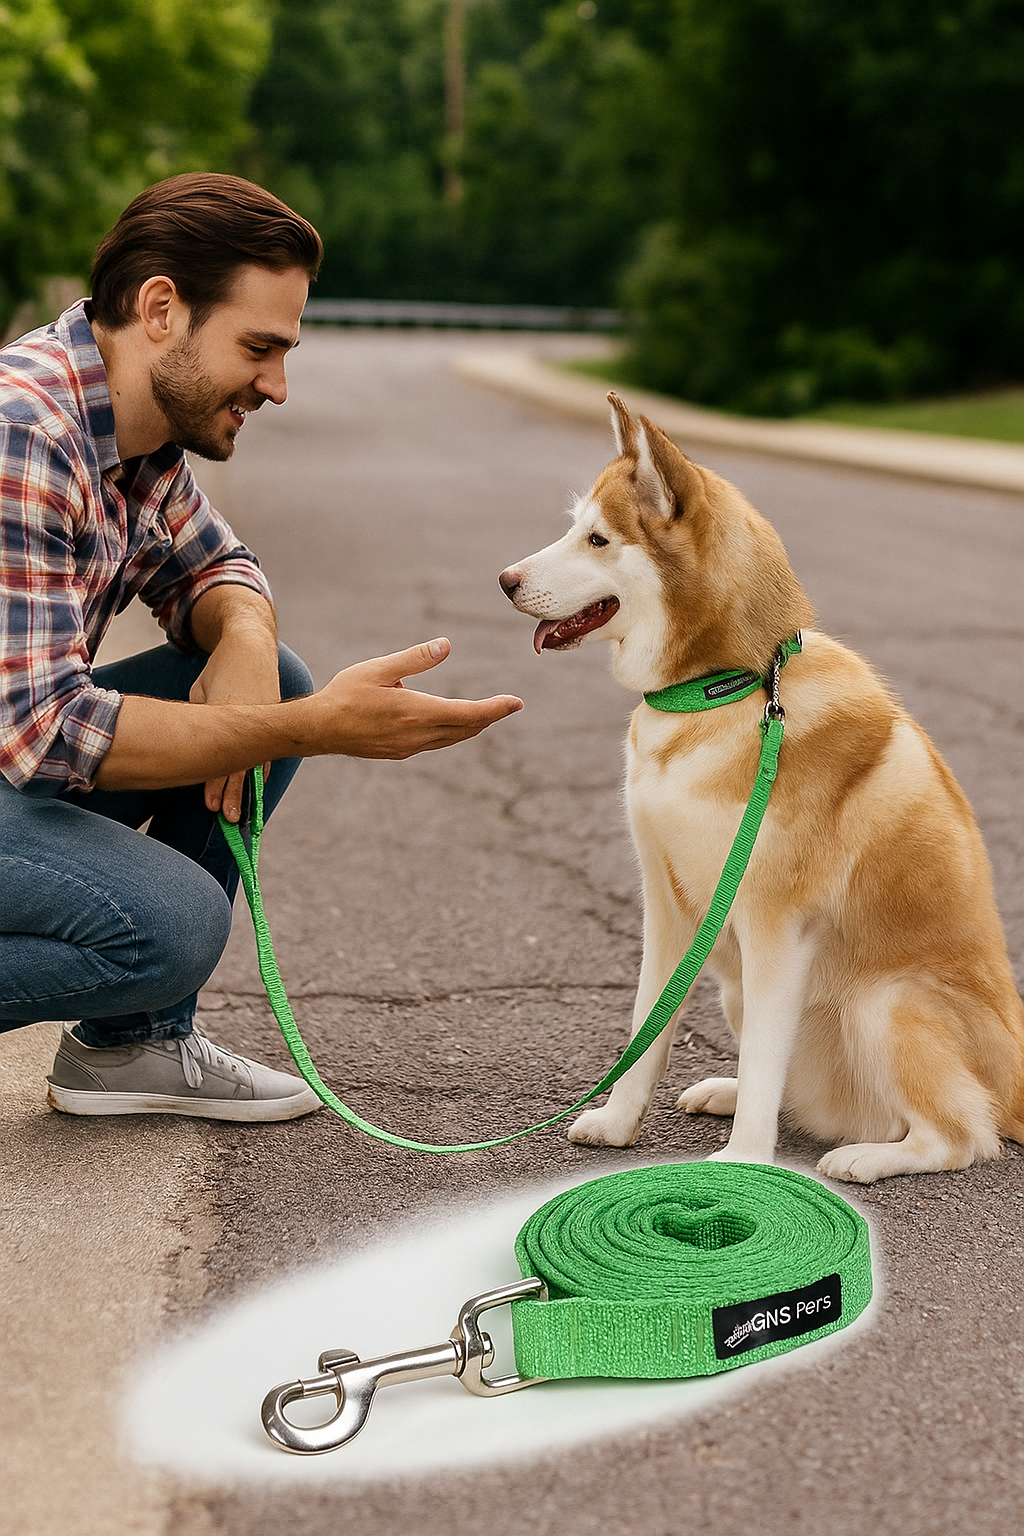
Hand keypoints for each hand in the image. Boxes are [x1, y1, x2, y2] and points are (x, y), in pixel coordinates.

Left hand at [190, 630, 278, 821]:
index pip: (221, 758)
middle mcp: (249, 722)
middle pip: (241, 766)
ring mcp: (264, 722)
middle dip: (234, 794)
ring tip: (243, 814)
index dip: (215, 784)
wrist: (251, 646)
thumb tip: (196, 748)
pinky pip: (265, 753)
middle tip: (230, 819)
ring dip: (248, 789)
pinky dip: (259, 773)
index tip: (211, 806)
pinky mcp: (273, 722)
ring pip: (256, 763)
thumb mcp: (202, 692)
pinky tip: (255, 792)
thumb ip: (202, 721)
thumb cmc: (219, 670)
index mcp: (227, 714)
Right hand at [312, 637, 522, 758]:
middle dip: (489, 717)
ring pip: (451, 738)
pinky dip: (451, 733)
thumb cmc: (345, 694)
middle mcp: (417, 735)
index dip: (495, 709)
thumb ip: (415, 659)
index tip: (516, 703)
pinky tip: (450, 724)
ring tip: (487, 715)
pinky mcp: (399, 752)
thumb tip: (446, 646)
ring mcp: (409, 748)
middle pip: (465, 729)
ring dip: (471, 726)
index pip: (468, 714)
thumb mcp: (379, 669)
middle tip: (510, 706)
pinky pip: (434, 743)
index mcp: (416, 712)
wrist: (319, 729)